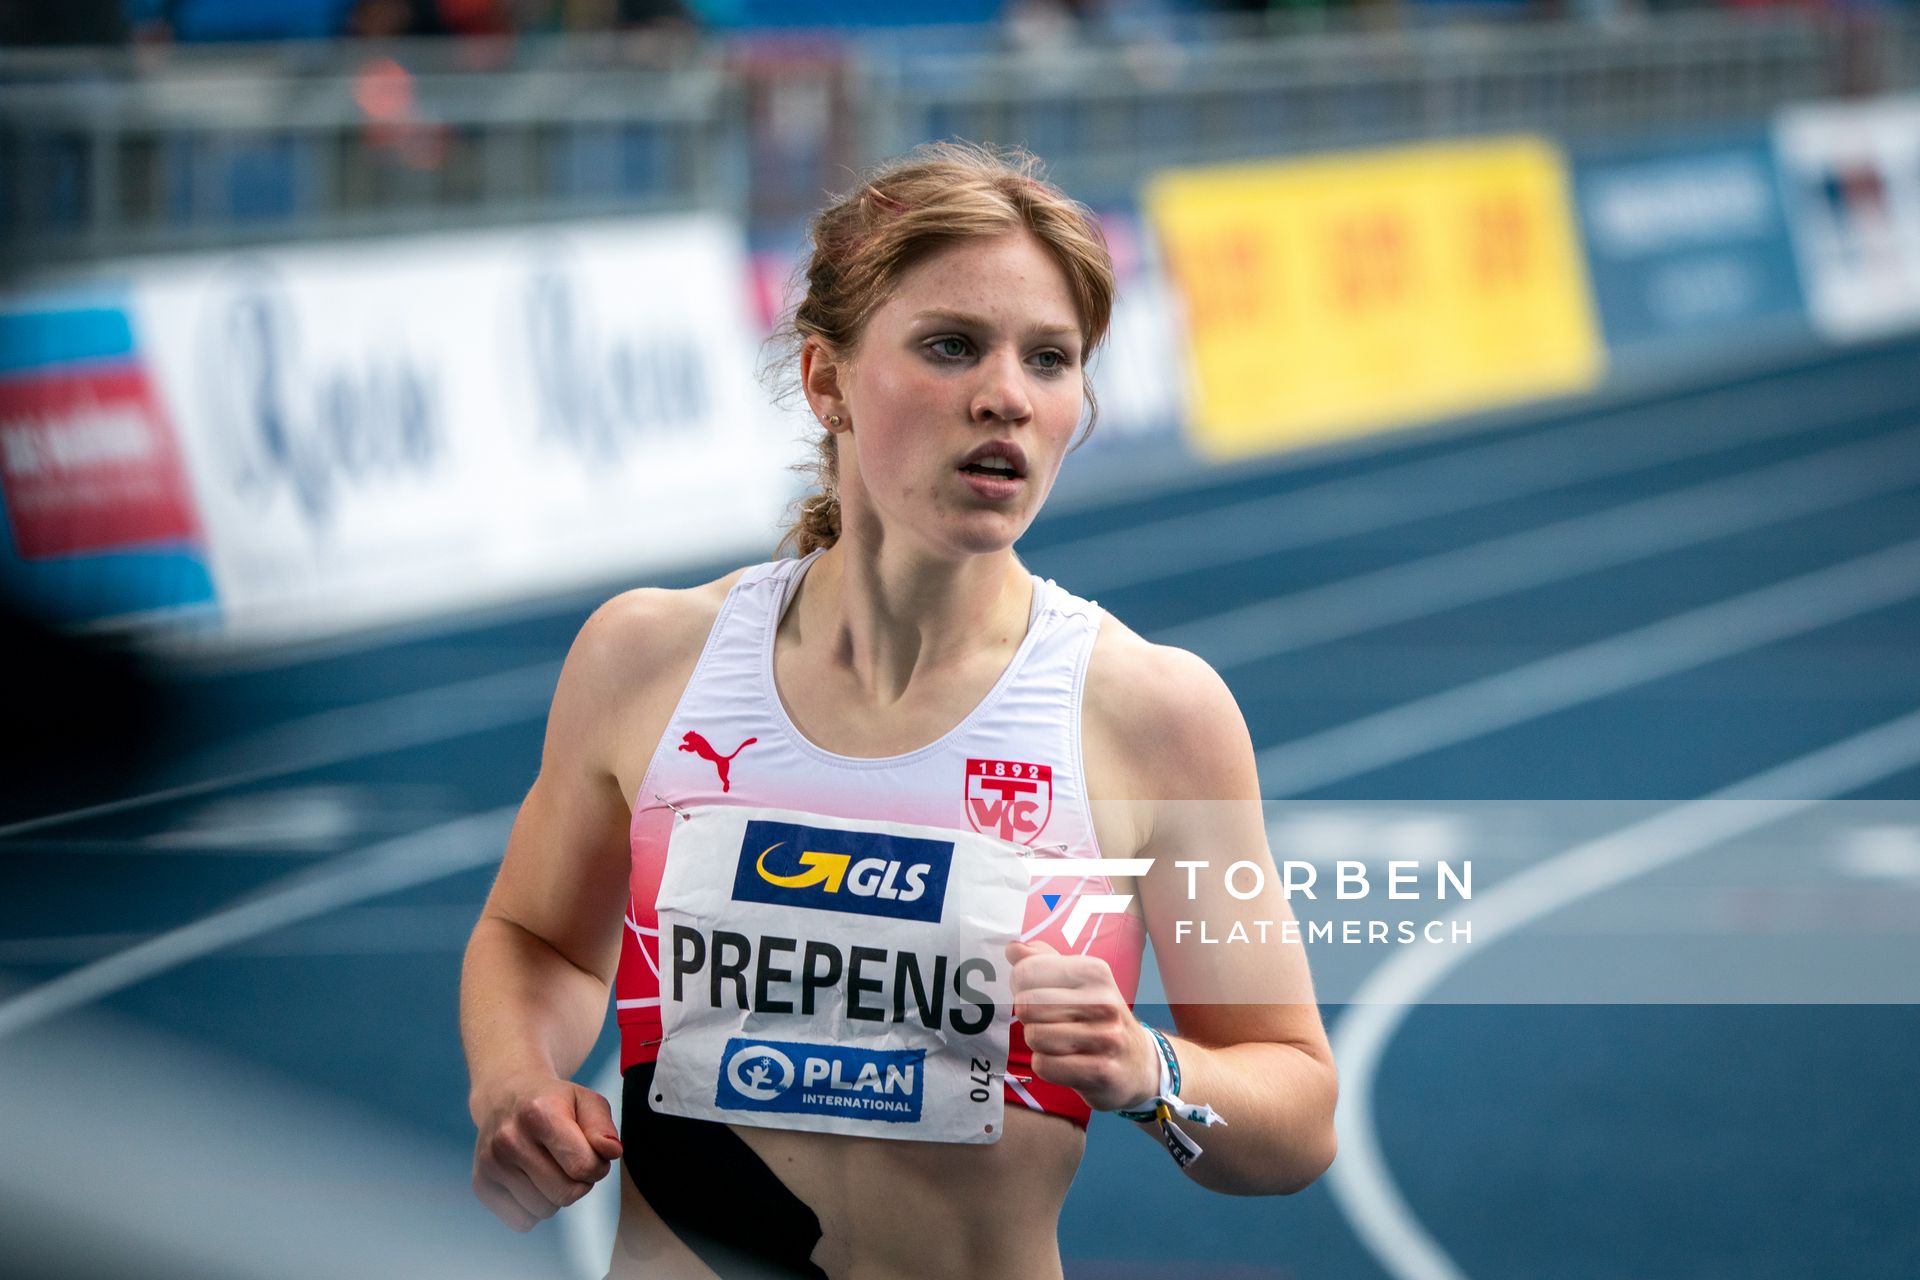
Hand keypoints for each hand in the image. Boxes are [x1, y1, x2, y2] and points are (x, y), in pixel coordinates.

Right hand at [471, 1075, 623, 1230]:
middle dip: (579, 1183)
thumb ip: (603, 1128)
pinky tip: (531, 1179)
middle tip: (573, 1162)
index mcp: (539, 1113)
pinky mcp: (481, 1184)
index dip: (597, 1166)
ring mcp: (491, 1163)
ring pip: (544, 1210)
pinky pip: (522, 1221)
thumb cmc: (553, 1102)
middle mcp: (509, 1139)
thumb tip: (612, 1153)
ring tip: (550, 1167)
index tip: (592, 1153)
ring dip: (556, 1196)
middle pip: (565, 1193)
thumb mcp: (586, 1101)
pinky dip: (534, 1208)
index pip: (583, 1166)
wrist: (505, 1096)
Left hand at [1005, 939, 1158, 1113]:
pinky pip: (1045, 1065)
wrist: (1138, 1063)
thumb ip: (1043, 961)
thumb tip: (1013, 948)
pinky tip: (1065, 1061)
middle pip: (1026, 1005)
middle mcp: (1102, 1001)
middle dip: (1028, 1017)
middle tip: (1048, 1022)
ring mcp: (1105, 1037)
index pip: (1027, 971)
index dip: (1020, 986)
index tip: (1037, 994)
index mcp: (1094, 971)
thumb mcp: (1077, 982)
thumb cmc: (1097, 1017)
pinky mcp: (1101, 1071)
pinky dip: (1046, 1065)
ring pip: (1034, 1036)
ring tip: (1059, 1042)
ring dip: (1038, 1043)